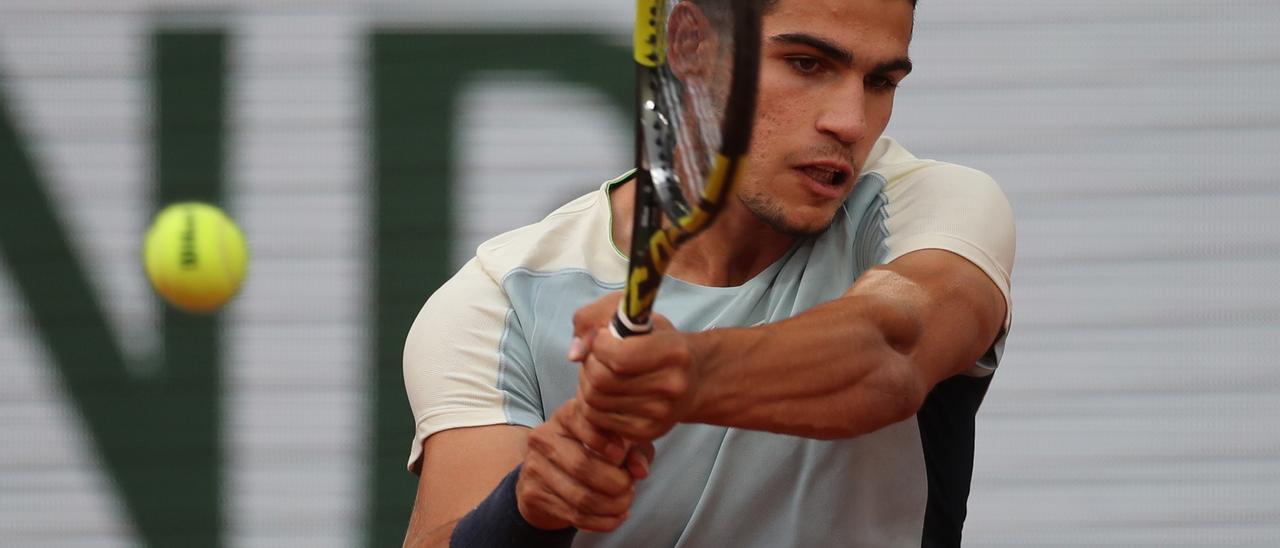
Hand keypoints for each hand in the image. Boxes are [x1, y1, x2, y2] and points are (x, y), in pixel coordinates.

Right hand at [516, 398, 654, 531]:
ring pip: (580, 496)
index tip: (620, 454)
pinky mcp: (533, 493)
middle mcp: (545, 437)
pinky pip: (574, 515)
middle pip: (582, 465)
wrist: (548, 474)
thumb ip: (635, 450)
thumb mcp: (619, 442)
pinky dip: (602, 521)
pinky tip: (614, 516)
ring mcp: (535, 466)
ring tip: (624, 504)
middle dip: (616, 483)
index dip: (604, 441)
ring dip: (611, 506)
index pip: (584, 423)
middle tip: (629, 487)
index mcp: (567, 415)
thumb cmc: (592, 451)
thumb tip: (639, 471)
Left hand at [570, 293, 700, 440]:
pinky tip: (602, 390)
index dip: (599, 345)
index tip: (603, 338)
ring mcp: (660, 414)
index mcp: (674, 352)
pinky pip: (597, 418)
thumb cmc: (660, 342)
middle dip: (589, 363)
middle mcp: (671, 386)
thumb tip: (575, 353)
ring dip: (586, 382)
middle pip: (602, 380)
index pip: (620, 356)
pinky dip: (590, 402)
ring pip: (594, 400)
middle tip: (597, 355)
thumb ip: (596, 318)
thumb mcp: (636, 315)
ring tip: (599, 371)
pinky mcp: (646, 432)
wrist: (693, 378)